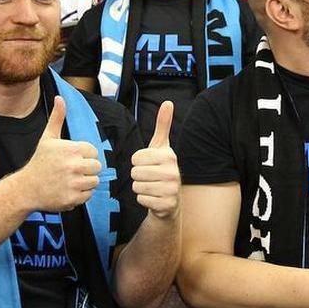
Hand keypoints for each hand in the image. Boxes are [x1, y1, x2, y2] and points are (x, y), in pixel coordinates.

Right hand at [13, 96, 101, 211]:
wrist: (26, 188)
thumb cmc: (39, 162)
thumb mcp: (48, 138)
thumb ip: (57, 117)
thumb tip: (60, 98)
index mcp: (71, 149)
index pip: (94, 152)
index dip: (84, 156)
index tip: (71, 159)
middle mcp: (74, 166)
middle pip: (97, 167)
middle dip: (86, 169)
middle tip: (71, 171)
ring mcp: (74, 183)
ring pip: (94, 181)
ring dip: (85, 182)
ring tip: (69, 180)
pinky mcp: (73, 199)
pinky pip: (88, 195)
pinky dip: (80, 194)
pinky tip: (67, 190)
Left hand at [130, 101, 179, 218]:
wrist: (170, 199)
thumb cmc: (161, 168)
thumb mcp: (161, 146)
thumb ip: (163, 125)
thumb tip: (168, 102)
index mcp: (169, 156)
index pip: (136, 158)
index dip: (137, 162)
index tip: (148, 164)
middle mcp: (173, 172)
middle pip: (135, 172)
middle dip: (137, 176)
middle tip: (149, 177)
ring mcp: (171, 190)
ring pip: (136, 186)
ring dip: (140, 188)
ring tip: (151, 187)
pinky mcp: (167, 205)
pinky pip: (141, 199)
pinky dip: (143, 200)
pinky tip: (153, 198)